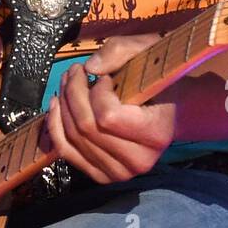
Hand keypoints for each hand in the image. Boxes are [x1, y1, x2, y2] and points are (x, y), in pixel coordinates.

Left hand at [45, 34, 176, 182]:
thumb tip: (91, 67)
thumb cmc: (158, 79)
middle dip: (73, 93)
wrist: (171, 108)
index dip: (98, 91)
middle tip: (75, 71)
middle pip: (86, 128)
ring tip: (68, 82)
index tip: (105, 77)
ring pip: (73, 138)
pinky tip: (57, 105)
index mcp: (156, 133)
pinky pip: (66, 151)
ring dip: (63, 105)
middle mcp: (139, 161)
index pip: (108, 117)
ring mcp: (119, 173)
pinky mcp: (102, 175)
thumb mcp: (148, 52)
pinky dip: (56, 126)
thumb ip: (121, 51)